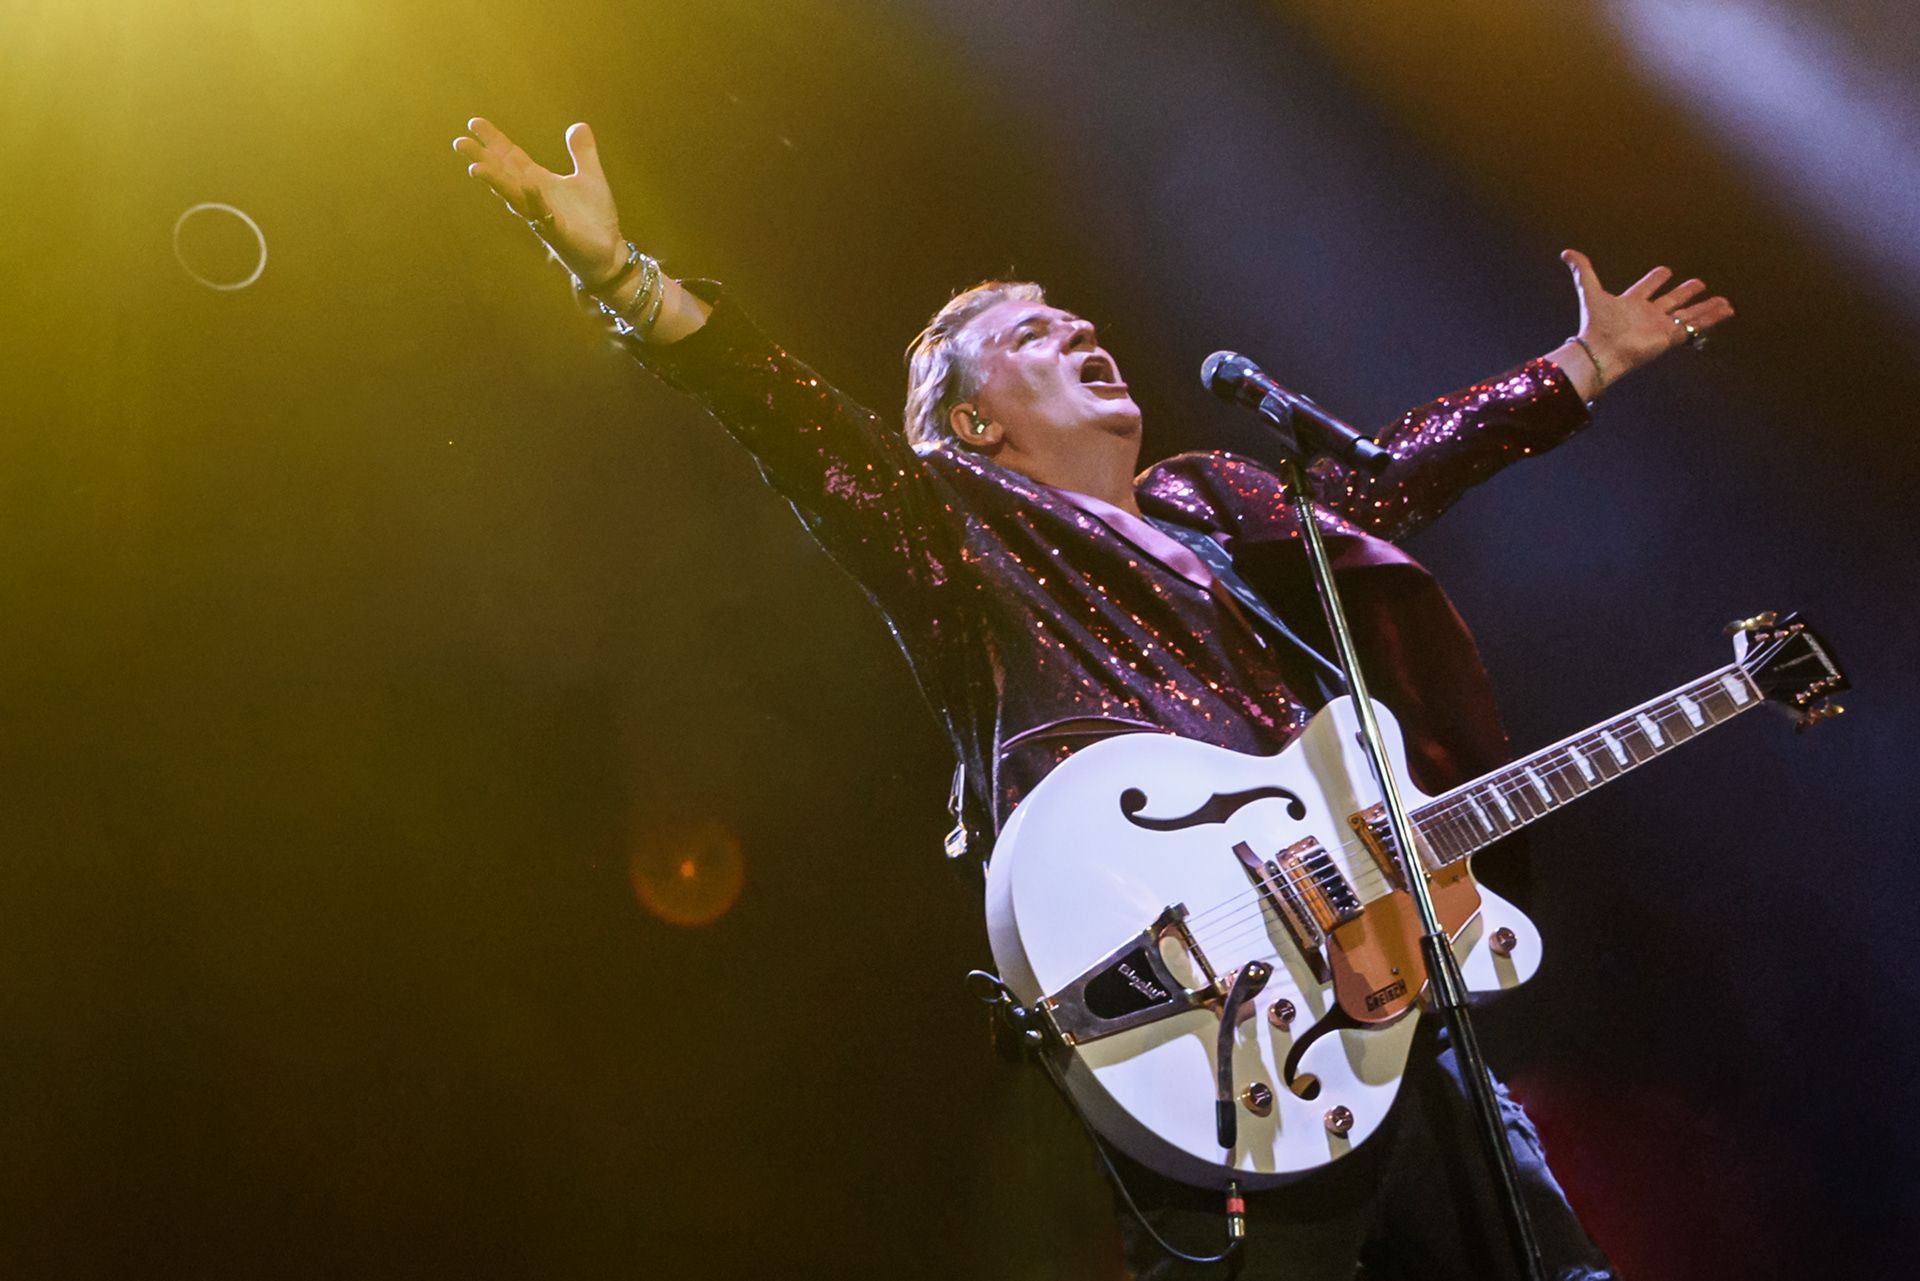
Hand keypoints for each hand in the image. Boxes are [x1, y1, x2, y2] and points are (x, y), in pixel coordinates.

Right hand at [454, 119, 628, 288]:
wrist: (609, 254)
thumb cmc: (595, 219)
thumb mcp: (591, 177)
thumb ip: (583, 152)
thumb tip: (578, 125)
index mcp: (539, 182)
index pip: (510, 157)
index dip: (493, 140)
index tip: (473, 123)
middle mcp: (534, 198)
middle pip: (503, 175)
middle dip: (482, 160)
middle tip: (459, 142)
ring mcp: (543, 217)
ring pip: (514, 197)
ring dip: (496, 183)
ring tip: (476, 168)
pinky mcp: (559, 234)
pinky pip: (544, 216)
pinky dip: (536, 201)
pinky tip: (529, 185)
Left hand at [1556, 249, 1733, 396]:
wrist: (1602, 350)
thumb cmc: (1596, 323)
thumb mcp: (1589, 291)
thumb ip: (1582, 271)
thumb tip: (1566, 252)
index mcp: (1631, 303)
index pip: (1646, 287)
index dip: (1655, 279)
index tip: (1665, 271)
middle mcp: (1648, 315)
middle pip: (1672, 300)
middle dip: (1685, 292)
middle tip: (1699, 283)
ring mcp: (1660, 327)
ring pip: (1688, 315)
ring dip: (1706, 308)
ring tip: (1724, 301)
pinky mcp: (1669, 337)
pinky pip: (1695, 327)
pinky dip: (1711, 319)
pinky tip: (1726, 311)